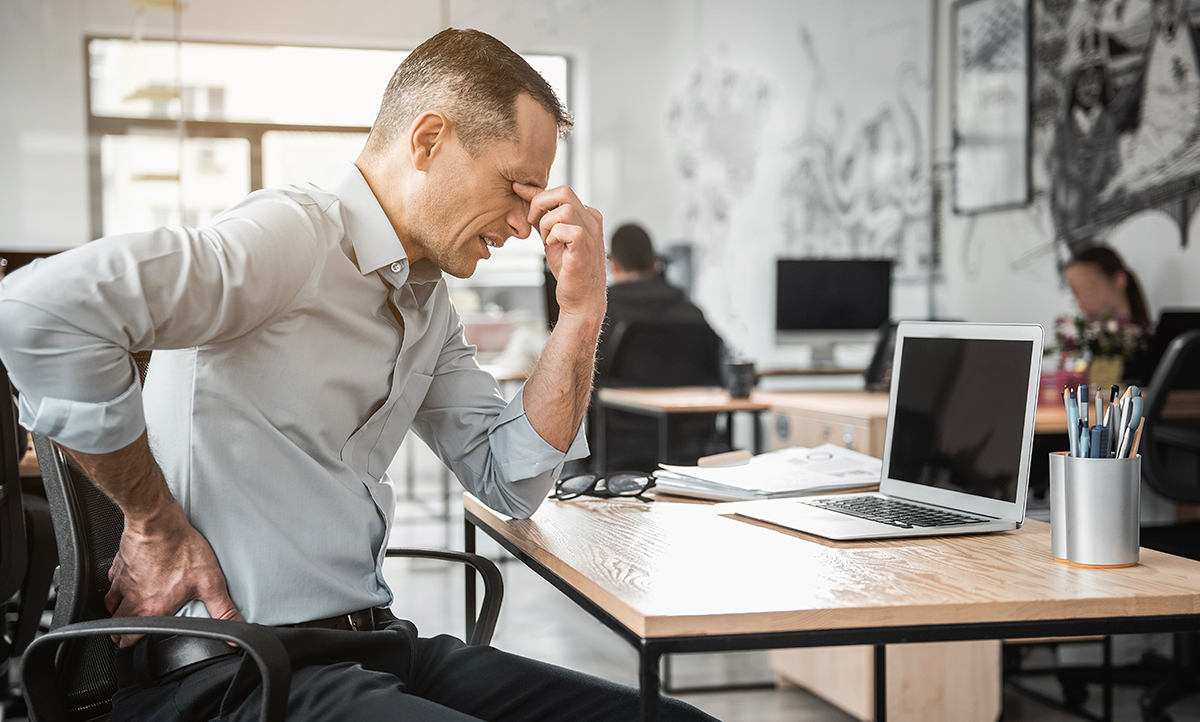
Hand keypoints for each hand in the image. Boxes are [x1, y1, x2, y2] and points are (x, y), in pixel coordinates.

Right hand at [105, 507, 241, 646]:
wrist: (158, 523)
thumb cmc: (182, 549)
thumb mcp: (211, 583)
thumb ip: (223, 610)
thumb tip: (235, 630)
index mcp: (152, 609)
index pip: (131, 638)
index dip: (130, 644)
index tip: (132, 644)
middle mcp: (133, 598)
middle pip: (117, 624)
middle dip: (120, 633)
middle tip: (124, 635)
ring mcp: (123, 581)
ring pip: (110, 604)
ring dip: (115, 611)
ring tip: (121, 613)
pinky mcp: (119, 565)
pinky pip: (111, 582)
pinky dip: (115, 586)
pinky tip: (123, 582)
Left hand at [514, 183, 604, 321]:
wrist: (581, 299)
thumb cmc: (568, 271)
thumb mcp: (553, 238)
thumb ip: (543, 218)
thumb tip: (524, 194)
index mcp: (587, 215)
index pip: (561, 193)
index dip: (537, 192)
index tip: (517, 190)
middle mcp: (592, 220)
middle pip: (564, 192)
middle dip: (540, 203)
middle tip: (532, 221)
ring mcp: (591, 233)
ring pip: (564, 209)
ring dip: (547, 224)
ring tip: (547, 240)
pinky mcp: (585, 247)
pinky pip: (566, 228)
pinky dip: (553, 236)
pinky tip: (552, 247)